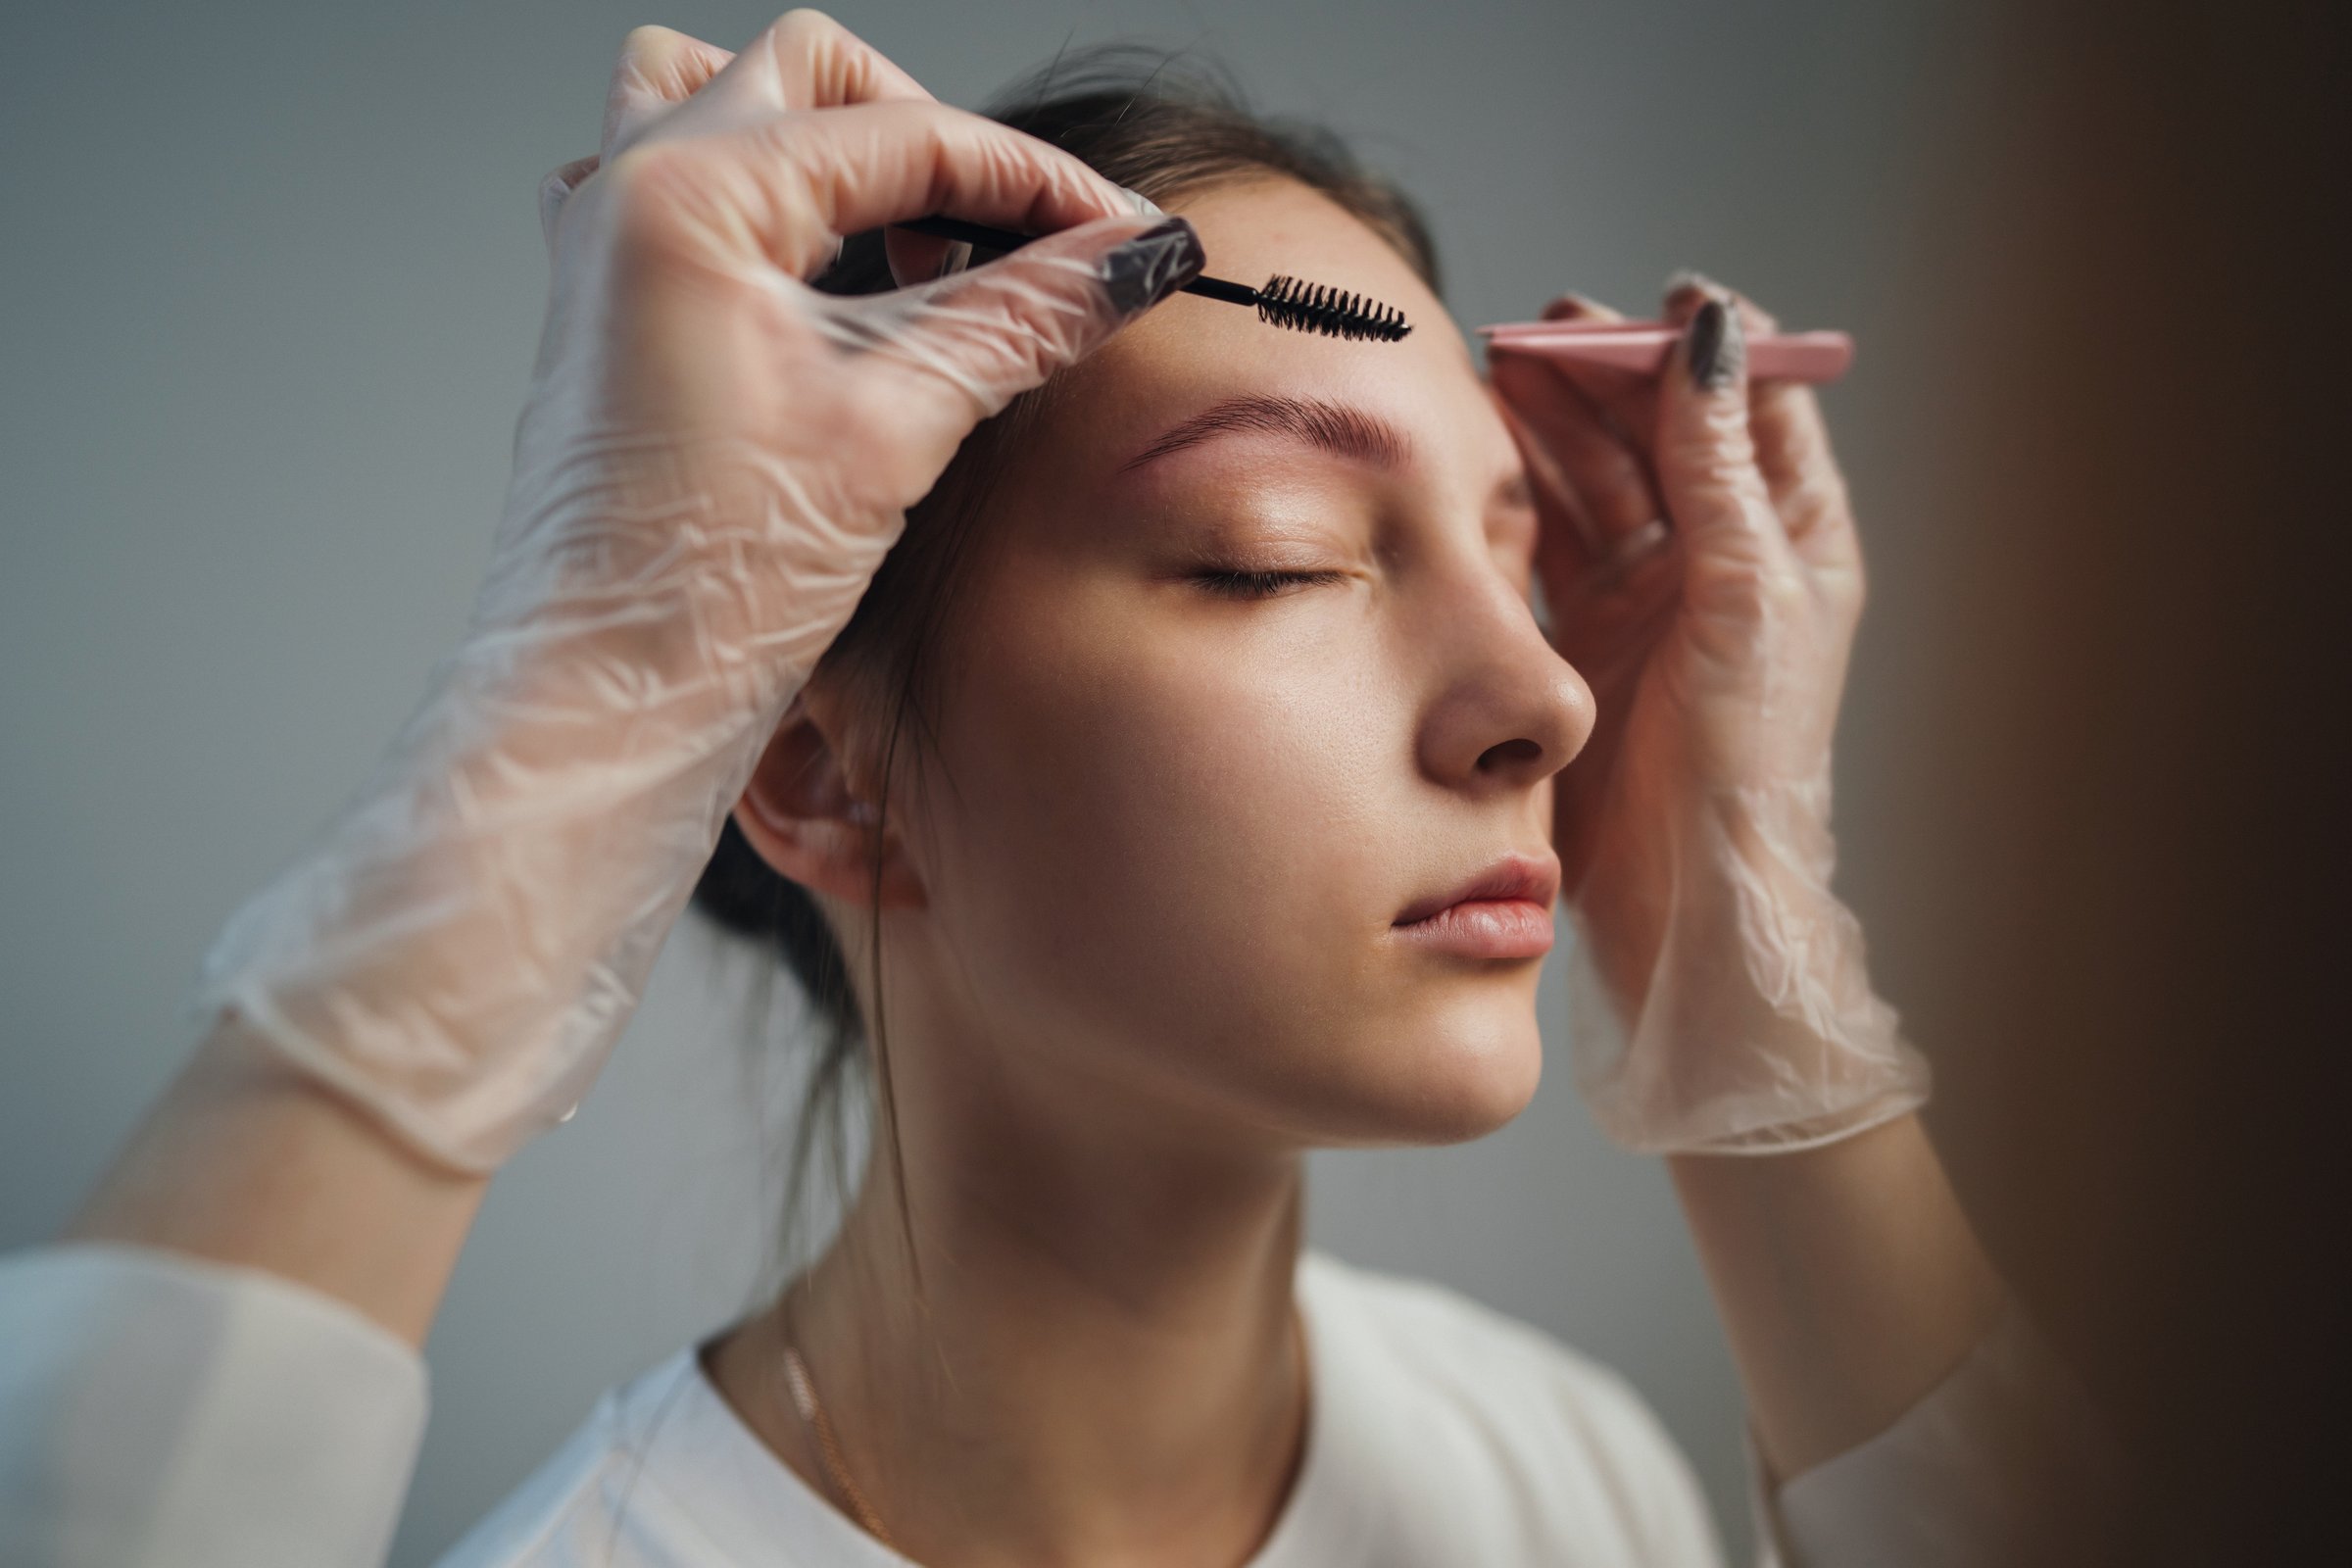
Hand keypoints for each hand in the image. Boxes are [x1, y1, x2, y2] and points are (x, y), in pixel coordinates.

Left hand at [190, 11, 1203, 1172]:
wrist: (604, 700)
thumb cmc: (704, 584)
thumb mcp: (891, 433)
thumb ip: (1015, 322)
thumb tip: (1120, 262)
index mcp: (686, 199)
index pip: (904, 134)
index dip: (1035, 180)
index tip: (1121, 234)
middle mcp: (629, 196)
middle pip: (811, 79)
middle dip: (932, 140)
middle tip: (1019, 238)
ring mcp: (607, 249)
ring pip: (732, 110)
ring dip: (839, 157)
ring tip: (920, 258)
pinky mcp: (613, 313)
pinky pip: (693, 198)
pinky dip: (782, 221)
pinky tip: (841, 307)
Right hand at [1490, 278, 1928, 1152]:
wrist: (1690, 892)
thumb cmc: (1749, 757)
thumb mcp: (1746, 591)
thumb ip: (1717, 463)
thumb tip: (1711, 337)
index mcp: (1794, 537)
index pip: (1752, 407)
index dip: (1705, 349)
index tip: (1657, 304)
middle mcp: (1723, 558)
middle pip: (1661, 431)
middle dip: (1606, 374)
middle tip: (1544, 329)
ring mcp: (1647, 595)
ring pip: (1597, 476)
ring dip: (1554, 422)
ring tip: (1500, 369)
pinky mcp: (1582, 634)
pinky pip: (1548, 538)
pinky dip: (1520, 492)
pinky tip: (1487, 452)